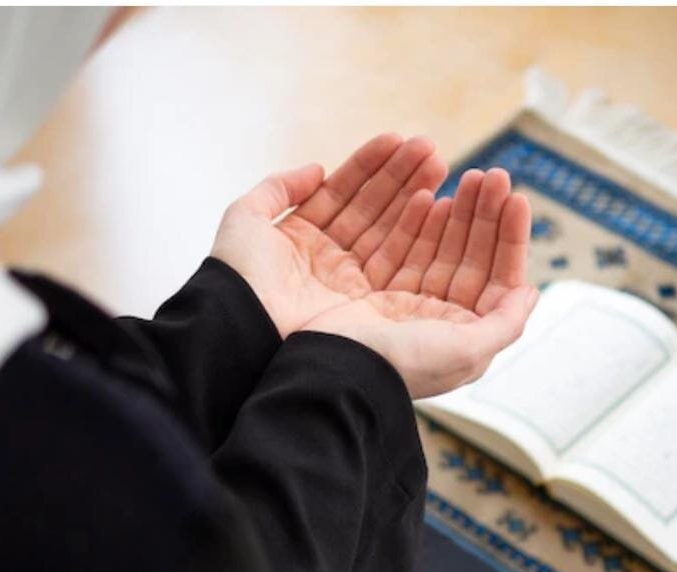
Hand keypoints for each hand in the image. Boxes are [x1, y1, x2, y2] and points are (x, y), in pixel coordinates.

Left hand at [210, 134, 447, 336]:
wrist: (243, 329)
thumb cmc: (237, 277)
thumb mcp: (246, 219)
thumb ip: (277, 188)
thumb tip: (315, 168)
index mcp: (302, 238)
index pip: (342, 192)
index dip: (368, 165)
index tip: (397, 138)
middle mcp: (329, 259)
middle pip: (372, 208)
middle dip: (401, 175)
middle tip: (431, 147)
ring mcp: (350, 280)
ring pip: (388, 228)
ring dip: (414, 193)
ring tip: (439, 162)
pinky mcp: (367, 302)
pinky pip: (395, 258)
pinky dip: (414, 229)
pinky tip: (431, 200)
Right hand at [305, 168, 536, 397]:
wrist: (325, 371)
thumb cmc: (398, 366)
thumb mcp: (466, 352)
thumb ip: (505, 323)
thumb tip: (531, 293)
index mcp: (450, 332)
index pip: (489, 276)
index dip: (506, 238)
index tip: (516, 199)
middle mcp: (421, 313)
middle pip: (460, 253)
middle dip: (479, 213)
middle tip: (490, 176)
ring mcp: (385, 293)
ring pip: (426, 239)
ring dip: (447, 205)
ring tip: (461, 174)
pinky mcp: (351, 277)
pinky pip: (385, 237)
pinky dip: (406, 213)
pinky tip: (425, 193)